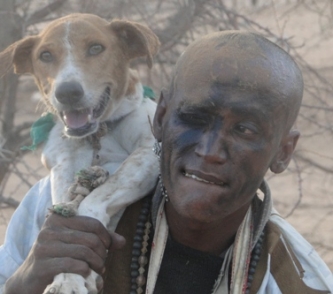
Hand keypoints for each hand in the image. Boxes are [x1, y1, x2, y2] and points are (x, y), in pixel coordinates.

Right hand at [3, 213, 124, 293]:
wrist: (30, 279)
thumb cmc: (59, 257)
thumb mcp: (78, 243)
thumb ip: (100, 240)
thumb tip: (122, 241)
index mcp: (59, 217)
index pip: (93, 223)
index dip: (106, 237)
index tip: (108, 248)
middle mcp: (50, 228)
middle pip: (90, 239)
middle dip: (102, 253)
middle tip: (102, 263)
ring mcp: (43, 245)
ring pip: (83, 251)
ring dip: (96, 264)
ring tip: (98, 270)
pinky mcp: (41, 264)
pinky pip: (71, 264)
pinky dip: (85, 271)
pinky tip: (87, 274)